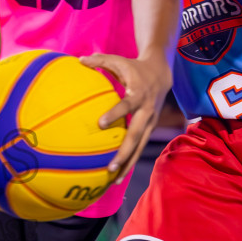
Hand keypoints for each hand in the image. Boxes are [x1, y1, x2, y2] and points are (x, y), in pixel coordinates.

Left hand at [81, 53, 172, 180]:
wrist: (162, 73)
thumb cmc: (134, 67)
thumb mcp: (119, 60)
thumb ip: (100, 60)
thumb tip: (79, 60)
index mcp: (138, 94)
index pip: (126, 105)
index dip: (115, 114)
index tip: (100, 123)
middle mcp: (146, 111)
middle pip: (136, 136)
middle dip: (123, 153)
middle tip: (109, 167)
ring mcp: (150, 123)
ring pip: (140, 147)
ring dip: (128, 164)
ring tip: (114, 181)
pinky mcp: (149, 129)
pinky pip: (140, 147)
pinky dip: (130, 161)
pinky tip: (118, 176)